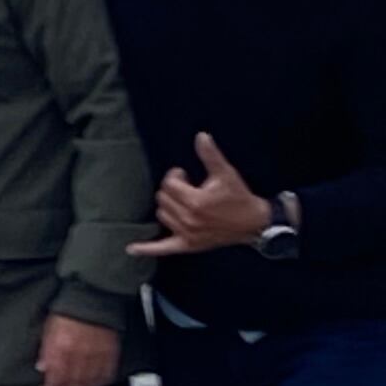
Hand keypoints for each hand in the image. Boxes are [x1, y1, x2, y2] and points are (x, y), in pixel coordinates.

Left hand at [38, 311, 121, 385]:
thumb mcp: (48, 329)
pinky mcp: (110, 354)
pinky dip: (99, 384)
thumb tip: (42, 369)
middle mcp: (78, 356)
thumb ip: (46, 351)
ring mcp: (96, 357)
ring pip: (89, 384)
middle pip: (72, 385)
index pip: (55, 379)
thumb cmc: (67, 312)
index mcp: (60, 350)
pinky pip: (106, 375)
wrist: (92, 297)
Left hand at [128, 132, 275, 258]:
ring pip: (161, 215)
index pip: (169, 184)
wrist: (254, 223)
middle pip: (162, 199)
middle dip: (171, 190)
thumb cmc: (239, 197)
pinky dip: (148, 249)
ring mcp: (187, 234)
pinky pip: (163, 248)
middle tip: (186, 187)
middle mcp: (188, 220)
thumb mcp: (226, 174)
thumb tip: (200, 136)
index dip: (175, 176)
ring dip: (167, 207)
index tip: (185, 175)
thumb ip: (210, 155)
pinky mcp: (188, 246)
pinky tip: (131, 249)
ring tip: (182, 202)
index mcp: (195, 202)